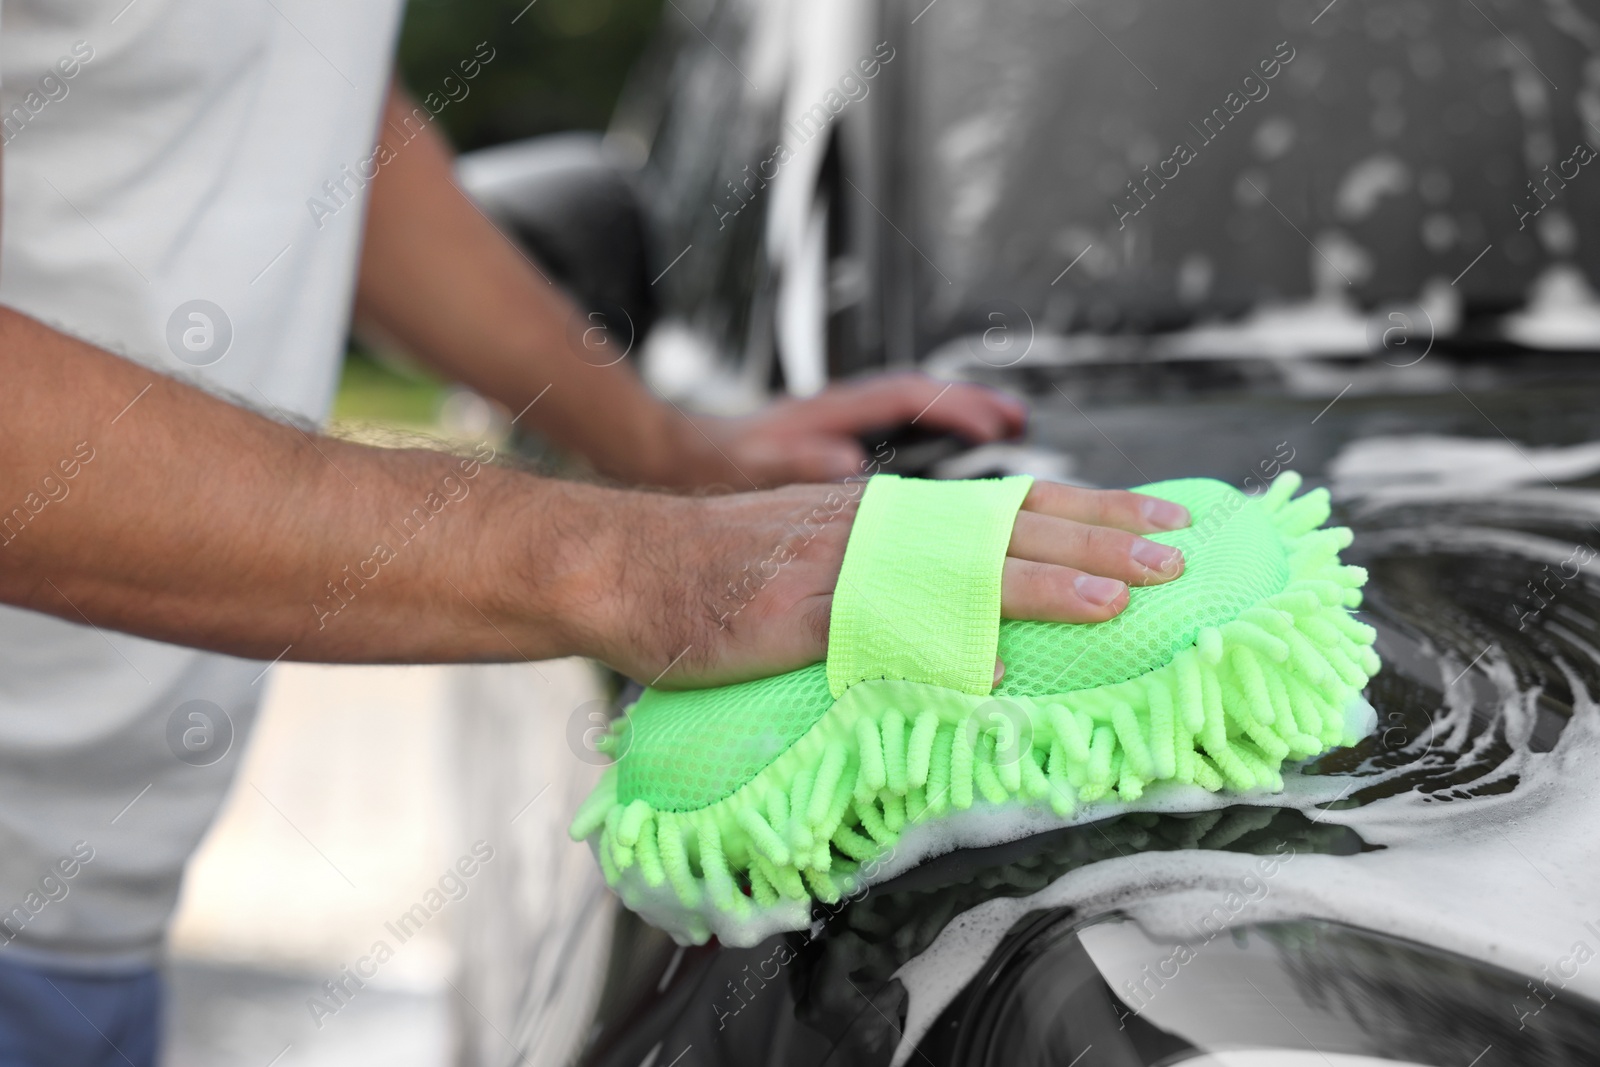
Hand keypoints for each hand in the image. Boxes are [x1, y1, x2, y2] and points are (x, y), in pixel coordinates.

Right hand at [583, 478, 1190, 687]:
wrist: (623, 563)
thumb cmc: (718, 573)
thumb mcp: (820, 563)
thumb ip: (898, 589)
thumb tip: (986, 636)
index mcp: (888, 517)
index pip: (1009, 509)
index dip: (1092, 515)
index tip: (1160, 524)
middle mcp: (876, 527)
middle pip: (1006, 526)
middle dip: (1099, 537)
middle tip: (1178, 553)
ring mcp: (839, 566)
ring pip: (960, 566)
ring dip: (1047, 580)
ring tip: (1122, 596)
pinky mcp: (797, 613)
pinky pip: (879, 626)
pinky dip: (940, 640)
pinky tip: (995, 659)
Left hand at [664, 372, 1026, 489]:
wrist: (670, 461)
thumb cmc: (710, 465)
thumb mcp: (752, 466)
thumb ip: (798, 460)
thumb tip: (848, 461)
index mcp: (827, 413)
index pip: (905, 397)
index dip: (953, 406)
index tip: (995, 422)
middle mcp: (838, 416)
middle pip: (920, 399)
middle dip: (972, 405)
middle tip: (1019, 421)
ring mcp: (836, 433)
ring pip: (908, 419)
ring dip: (951, 422)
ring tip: (1001, 437)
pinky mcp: (829, 456)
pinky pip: (889, 445)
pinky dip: (923, 453)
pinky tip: (943, 483)